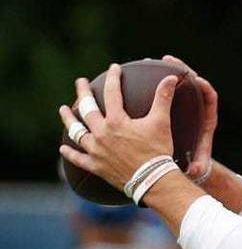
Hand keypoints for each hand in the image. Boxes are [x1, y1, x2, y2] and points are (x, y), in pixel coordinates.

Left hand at [59, 65, 176, 188]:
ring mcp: (96, 150)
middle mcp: (102, 133)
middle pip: (87, 109)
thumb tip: (170, 77)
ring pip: (77, 132)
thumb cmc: (158, 151)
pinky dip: (70, 153)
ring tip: (64, 110)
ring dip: (69, 119)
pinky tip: (63, 148)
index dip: (114, 78)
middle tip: (80, 82)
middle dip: (83, 93)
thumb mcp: (162, 122)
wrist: (153, 180)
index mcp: (117, 121)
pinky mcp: (96, 166)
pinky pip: (78, 159)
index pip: (113, 93)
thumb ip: (163, 98)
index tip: (114, 68)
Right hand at [161, 54, 218, 179]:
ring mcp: (185, 108)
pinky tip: (141, 75)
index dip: (206, 88)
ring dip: (167, 71)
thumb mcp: (197, 166)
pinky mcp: (173, 109)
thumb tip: (196, 170)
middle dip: (182, 69)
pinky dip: (156, 82)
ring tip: (153, 61)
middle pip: (193, 85)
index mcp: (206, 121)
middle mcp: (196, 112)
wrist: (191, 164)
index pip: (210, 99)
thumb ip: (198, 167)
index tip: (198, 79)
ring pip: (178, 84)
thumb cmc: (195, 164)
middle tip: (168, 59)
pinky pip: (165, 91)